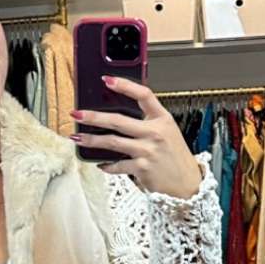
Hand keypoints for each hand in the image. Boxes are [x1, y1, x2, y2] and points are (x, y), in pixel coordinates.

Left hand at [72, 76, 202, 196]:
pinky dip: (106, 164)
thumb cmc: (174, 157)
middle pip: (118, 120)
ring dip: (91, 140)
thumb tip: (119, 117)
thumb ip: (148, 122)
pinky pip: (117, 165)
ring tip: (77, 137)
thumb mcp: (167, 132)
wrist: (187, 184)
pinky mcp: (141, 168)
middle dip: (94, 116)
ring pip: (112, 142)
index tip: (107, 80)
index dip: (125, 85)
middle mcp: (155, 132)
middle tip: (77, 114)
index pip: (143, 95)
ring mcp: (147, 150)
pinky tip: (99, 163)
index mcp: (162, 119)